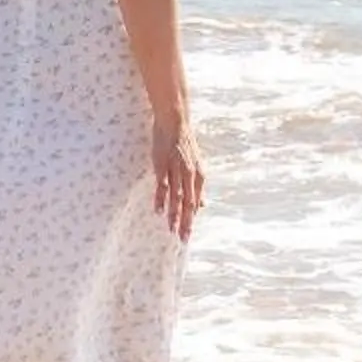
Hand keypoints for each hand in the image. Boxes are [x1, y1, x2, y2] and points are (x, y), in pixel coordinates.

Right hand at [151, 114, 204, 240]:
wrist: (175, 122)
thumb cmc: (185, 144)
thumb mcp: (196, 165)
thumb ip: (198, 187)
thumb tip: (204, 205)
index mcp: (199, 175)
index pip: (196, 203)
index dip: (191, 220)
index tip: (187, 235)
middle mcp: (190, 175)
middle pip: (188, 204)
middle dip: (186, 223)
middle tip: (183, 239)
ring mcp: (176, 171)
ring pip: (176, 198)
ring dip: (174, 215)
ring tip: (172, 230)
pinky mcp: (163, 166)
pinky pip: (162, 186)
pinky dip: (160, 199)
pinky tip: (158, 211)